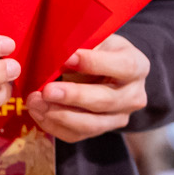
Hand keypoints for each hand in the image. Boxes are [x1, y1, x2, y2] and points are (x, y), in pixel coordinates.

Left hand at [24, 34, 148, 142]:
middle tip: (47, 90)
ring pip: (92, 124)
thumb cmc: (98, 51)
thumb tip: (58, 55)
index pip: (123, 67)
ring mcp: (119, 117)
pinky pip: (77, 135)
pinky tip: (39, 112)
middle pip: (106, 100)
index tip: (67, 57)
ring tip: (36, 103)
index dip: (94, 63)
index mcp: (137, 66)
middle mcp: (134, 95)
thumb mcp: (96, 39)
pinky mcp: (102, 130)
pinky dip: (54, 125)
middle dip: (74, 96)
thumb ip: (82, 45)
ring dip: (60, 115)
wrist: (106, 72)